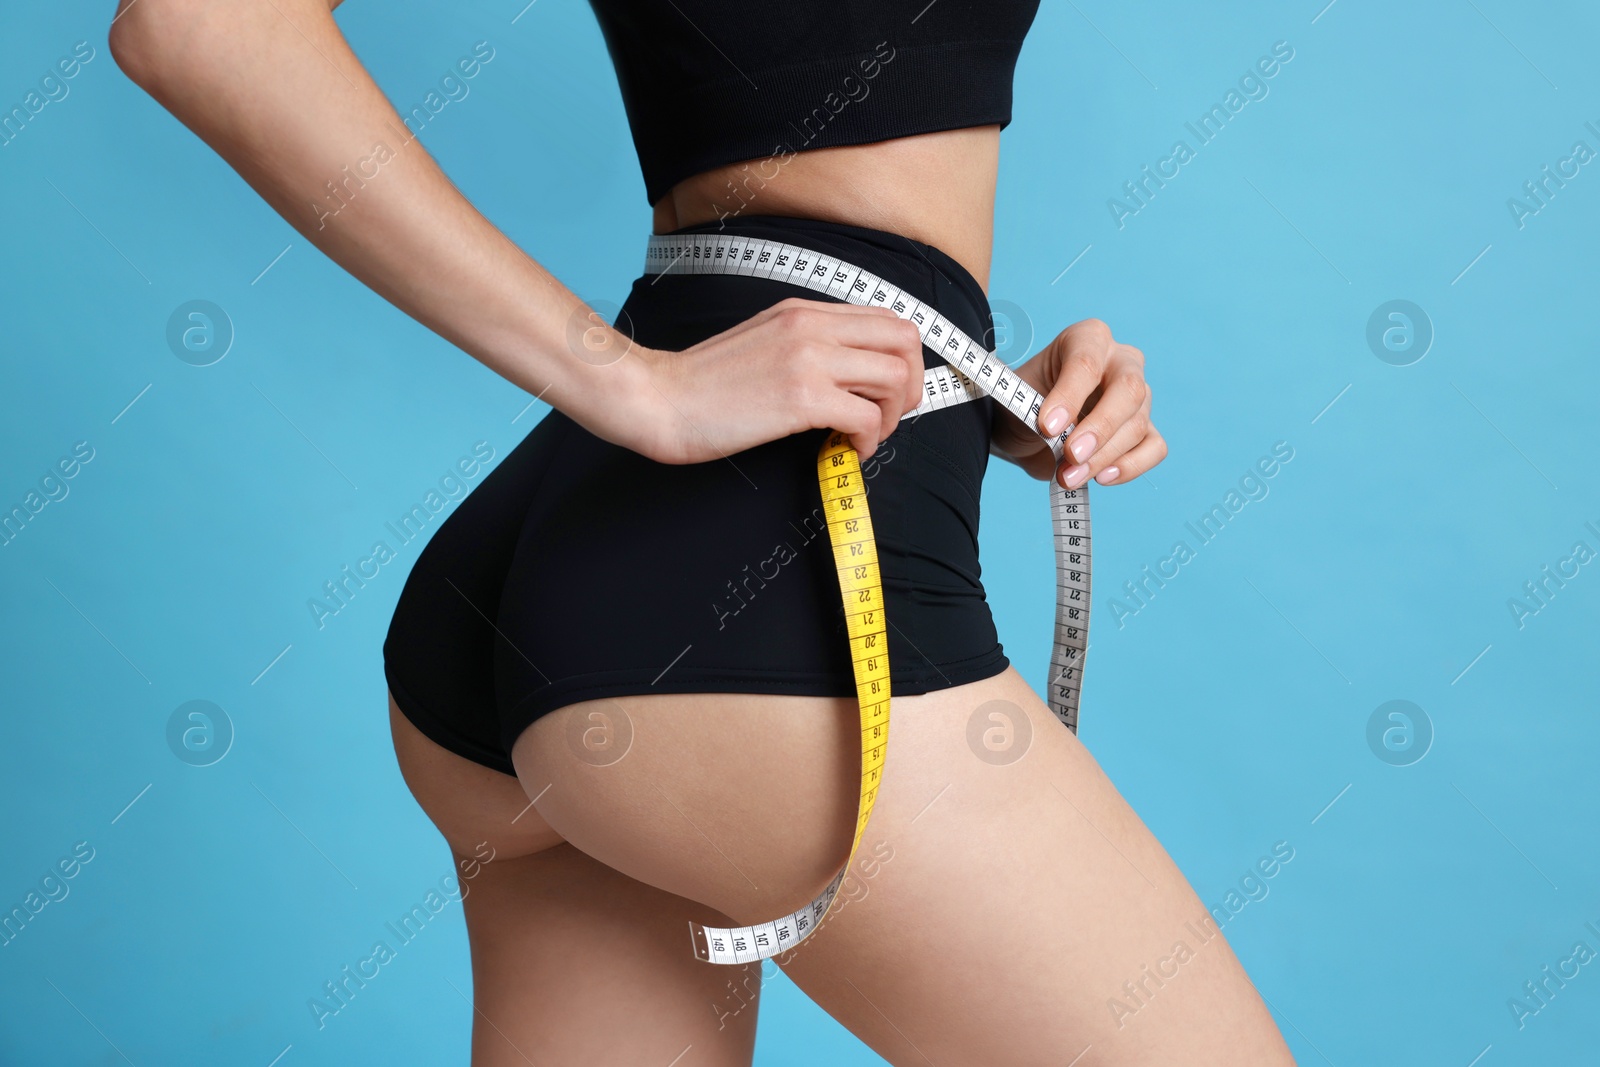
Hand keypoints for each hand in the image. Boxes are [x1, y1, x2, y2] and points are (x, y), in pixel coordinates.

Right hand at [623, 297, 925, 463]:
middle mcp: (813, 326)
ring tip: (864, 437)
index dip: (904, 359)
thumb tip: (850, 377)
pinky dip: (868, 440)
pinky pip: (867, 417)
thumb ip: (806, 346)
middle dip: (911, 385)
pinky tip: (846, 450)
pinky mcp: (802, 397)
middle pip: (905, 341)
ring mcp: (809, 358)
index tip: (888, 392)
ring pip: (896, 378)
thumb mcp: (762, 341)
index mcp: (804, 311)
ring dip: (892, 416)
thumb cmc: (703, 383)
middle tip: (887, 416)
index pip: (888, 319)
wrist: (659, 398)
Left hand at [989, 318, 1166, 489]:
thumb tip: (1058, 432)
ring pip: (1138, 424)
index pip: (1086, 363)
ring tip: (1068, 476)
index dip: (1069, 397)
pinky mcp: (1146, 428)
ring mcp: (1140, 395)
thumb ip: (1033, 409)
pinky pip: (1154, 447)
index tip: (1047, 428)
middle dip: (1100, 428)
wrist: (1026, 431)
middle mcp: (1121, 361)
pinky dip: (1131, 466)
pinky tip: (1101, 477)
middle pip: (1129, 390)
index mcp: (1088, 339)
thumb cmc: (1022, 405)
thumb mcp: (1016, 400)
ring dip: (1103, 457)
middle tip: (1071, 456)